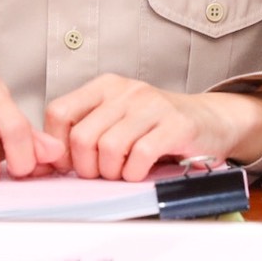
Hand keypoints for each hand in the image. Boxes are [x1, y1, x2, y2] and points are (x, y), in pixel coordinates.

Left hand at [43, 74, 261, 181]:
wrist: (210, 120)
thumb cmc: (157, 126)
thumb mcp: (118, 118)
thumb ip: (87, 130)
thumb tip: (51, 160)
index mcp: (105, 86)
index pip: (59, 112)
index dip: (58, 147)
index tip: (69, 164)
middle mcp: (126, 91)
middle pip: (82, 137)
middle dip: (86, 167)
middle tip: (101, 174)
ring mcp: (151, 106)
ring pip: (108, 148)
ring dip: (112, 173)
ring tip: (122, 173)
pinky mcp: (175, 125)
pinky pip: (140, 156)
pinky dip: (134, 174)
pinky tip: (140, 172)